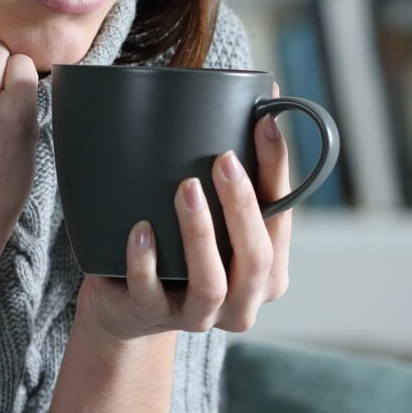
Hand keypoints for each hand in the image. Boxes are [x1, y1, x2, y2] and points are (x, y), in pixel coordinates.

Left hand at [75, 82, 293, 342]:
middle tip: (223, 159)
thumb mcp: (216, 216)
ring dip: (200, 234)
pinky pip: (151, 292)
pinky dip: (146, 261)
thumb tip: (262, 97)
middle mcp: (243, 301)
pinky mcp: (152, 315)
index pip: (282, 218)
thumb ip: (236, 174)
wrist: (129, 303)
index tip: (265, 122)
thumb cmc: (182, 248)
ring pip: (211, 285)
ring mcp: (199, 315)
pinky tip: (140, 230)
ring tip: (186, 188)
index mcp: (269, 271)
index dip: (277, 170)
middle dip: (241, 207)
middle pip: (257, 259)